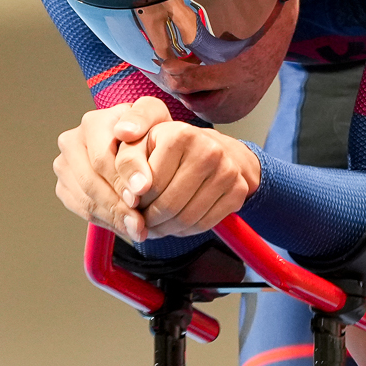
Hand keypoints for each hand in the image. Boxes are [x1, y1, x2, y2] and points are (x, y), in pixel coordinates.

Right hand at [54, 98, 177, 240]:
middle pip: (90, 181)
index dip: (121, 178)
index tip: (141, 194)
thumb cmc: (148, 131)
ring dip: (112, 218)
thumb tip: (125, 132)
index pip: (101, 157)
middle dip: (117, 204)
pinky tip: (125, 226)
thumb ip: (143, 117)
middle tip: (139, 221)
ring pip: (85, 199)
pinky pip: (81, 209)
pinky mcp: (64, 186)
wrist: (140, 147)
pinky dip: (104, 221)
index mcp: (92, 123)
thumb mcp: (154, 117)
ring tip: (136, 229)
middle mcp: (72, 141)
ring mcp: (64, 166)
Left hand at [132, 121, 262, 238]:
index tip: (132, 203)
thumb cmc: (167, 147)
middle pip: (169, 205)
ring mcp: (227, 171)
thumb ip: (127, 163)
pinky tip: (176, 222)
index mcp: (181, 135)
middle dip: (150, 220)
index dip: (135, 202)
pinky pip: (205, 224)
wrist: (211, 148)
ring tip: (156, 223)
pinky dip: (186, 231)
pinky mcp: (238, 191)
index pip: (149, 187)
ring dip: (166, 229)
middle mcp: (209, 150)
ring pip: (187, 219)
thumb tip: (133, 195)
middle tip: (142, 221)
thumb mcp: (139, 144)